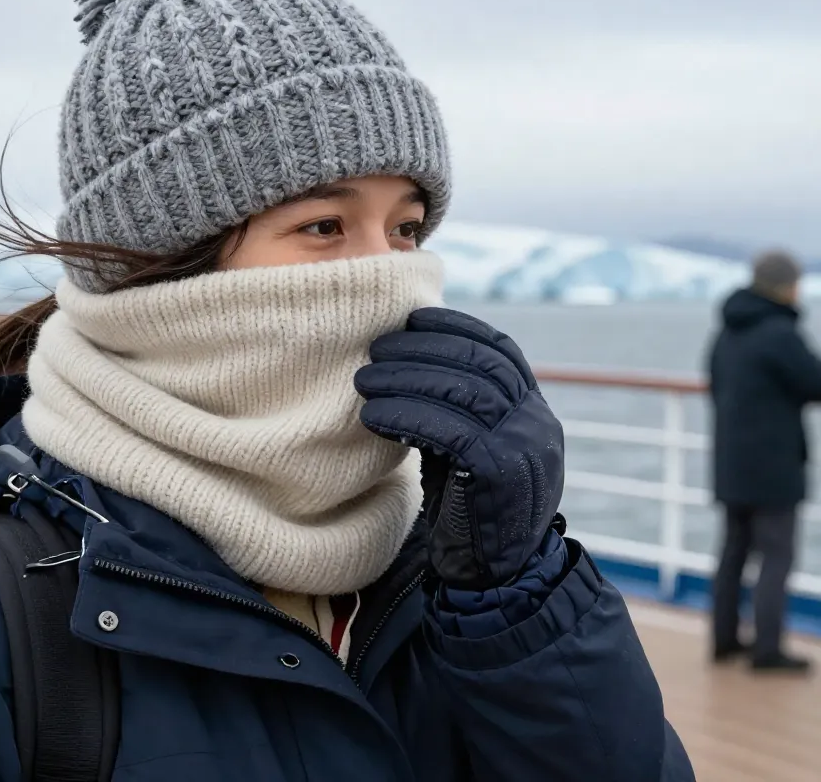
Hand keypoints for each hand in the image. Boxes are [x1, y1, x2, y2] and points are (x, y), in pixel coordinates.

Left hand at [354, 308, 564, 589]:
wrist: (495, 580)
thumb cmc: (468, 509)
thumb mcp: (468, 447)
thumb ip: (457, 407)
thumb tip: (411, 358)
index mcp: (532, 411)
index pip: (499, 349)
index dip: (456, 327)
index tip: (412, 319)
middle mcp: (536, 423)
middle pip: (478, 364)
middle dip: (422, 349)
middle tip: (375, 350)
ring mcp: (524, 448)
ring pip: (463, 391)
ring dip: (405, 379)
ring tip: (363, 381)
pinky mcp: (500, 475)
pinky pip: (449, 430)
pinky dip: (407, 415)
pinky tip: (373, 416)